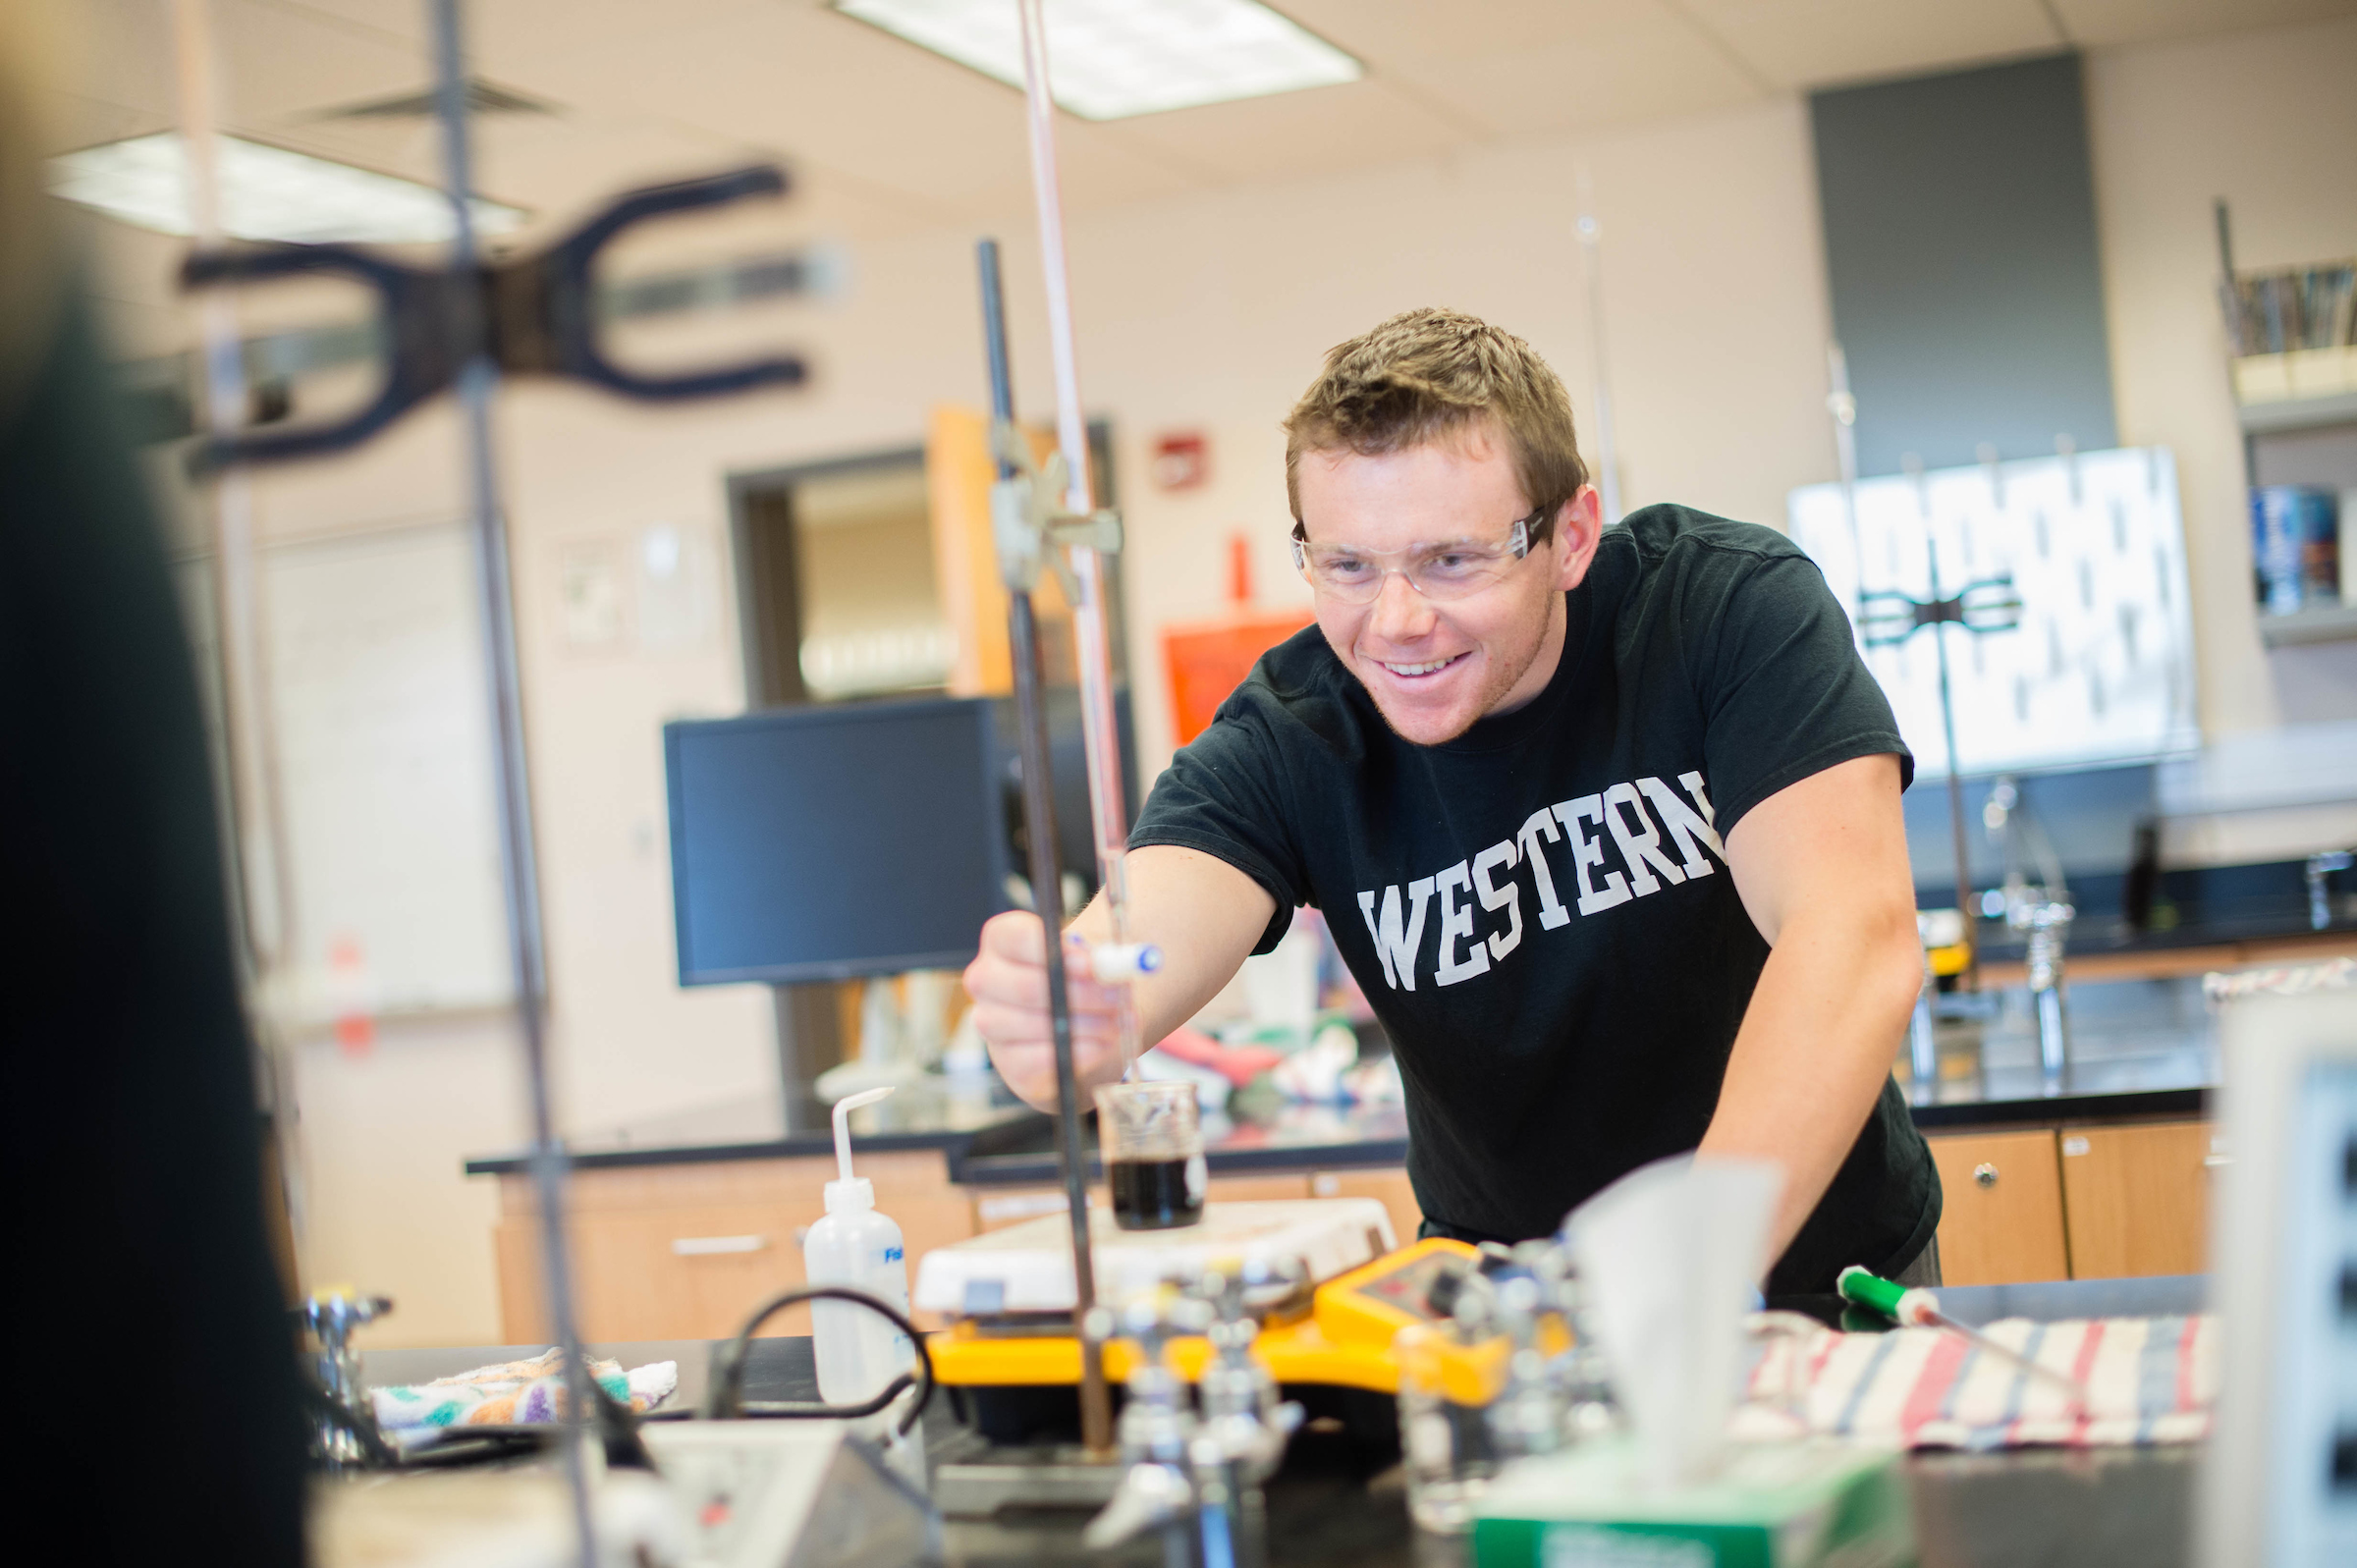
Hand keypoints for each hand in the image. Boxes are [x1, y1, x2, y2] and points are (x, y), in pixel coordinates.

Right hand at [962, 908, 1127, 1109]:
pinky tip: (1100, 1044)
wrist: (1082, 1021)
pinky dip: (1078, 1053)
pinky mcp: (1008, 1063)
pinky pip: (1040, 1061)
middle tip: (1117, 997)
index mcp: (1002, 941)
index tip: (1091, 965)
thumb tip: (1103, 966)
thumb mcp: (1094, 957)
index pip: (1015, 937)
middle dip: (1081, 995)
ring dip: (1085, 1025)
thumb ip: (1100, 957)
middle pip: (1025, 987)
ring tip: (1114, 1022)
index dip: (1056, 953)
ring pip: (1034, 1026)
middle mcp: (986, 979)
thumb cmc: (1083, 979)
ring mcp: (990, 1023)